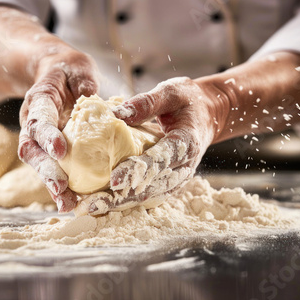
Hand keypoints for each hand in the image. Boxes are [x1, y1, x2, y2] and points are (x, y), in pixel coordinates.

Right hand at [18, 46, 99, 212]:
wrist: (55, 75)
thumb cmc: (69, 71)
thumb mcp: (78, 68)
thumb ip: (84, 81)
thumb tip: (95, 98)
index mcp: (39, 99)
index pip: (39, 118)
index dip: (48, 135)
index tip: (61, 151)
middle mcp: (32, 121)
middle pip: (31, 148)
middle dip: (46, 169)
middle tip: (61, 187)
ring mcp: (36, 138)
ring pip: (37, 164)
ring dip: (50, 184)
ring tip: (66, 203)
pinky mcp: (46, 150)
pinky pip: (50, 168)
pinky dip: (59, 186)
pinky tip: (70, 203)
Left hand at [75, 77, 219, 214]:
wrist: (208, 115)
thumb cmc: (187, 100)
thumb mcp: (171, 92)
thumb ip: (146, 102)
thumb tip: (115, 114)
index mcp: (186, 143)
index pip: (159, 160)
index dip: (136, 170)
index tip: (113, 180)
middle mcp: (183, 166)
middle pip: (151, 187)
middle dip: (121, 198)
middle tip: (92, 205)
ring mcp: (177, 178)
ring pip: (147, 196)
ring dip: (119, 204)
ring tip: (92, 208)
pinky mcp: (169, 182)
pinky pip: (147, 195)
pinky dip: (126, 201)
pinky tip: (103, 204)